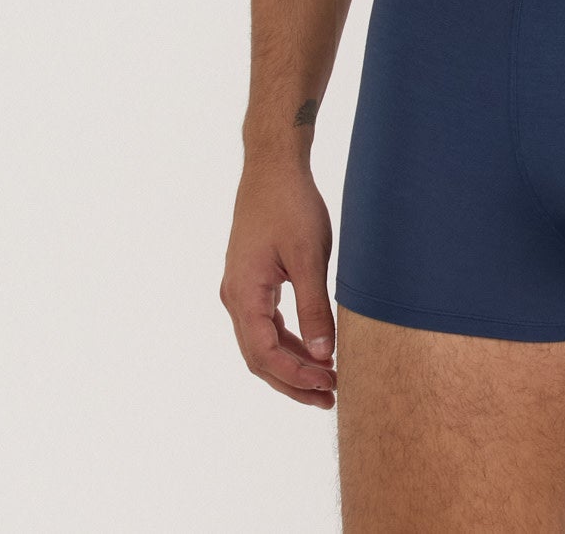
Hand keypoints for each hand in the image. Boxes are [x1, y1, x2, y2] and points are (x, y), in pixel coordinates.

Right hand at [221, 159, 338, 406]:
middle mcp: (235, 297)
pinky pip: (265, 323)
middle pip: (259, 357)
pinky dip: (288, 340)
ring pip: (262, 342)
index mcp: (244, 294)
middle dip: (293, 380)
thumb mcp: (309, 257)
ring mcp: (240, 289)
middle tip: (329, 397)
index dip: (296, 377)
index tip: (328, 385)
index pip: (264, 354)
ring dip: (292, 363)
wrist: (273, 167)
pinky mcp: (251, 280)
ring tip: (326, 380)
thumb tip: (322, 355)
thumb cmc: (291, 206)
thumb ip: (314, 308)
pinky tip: (313, 349)